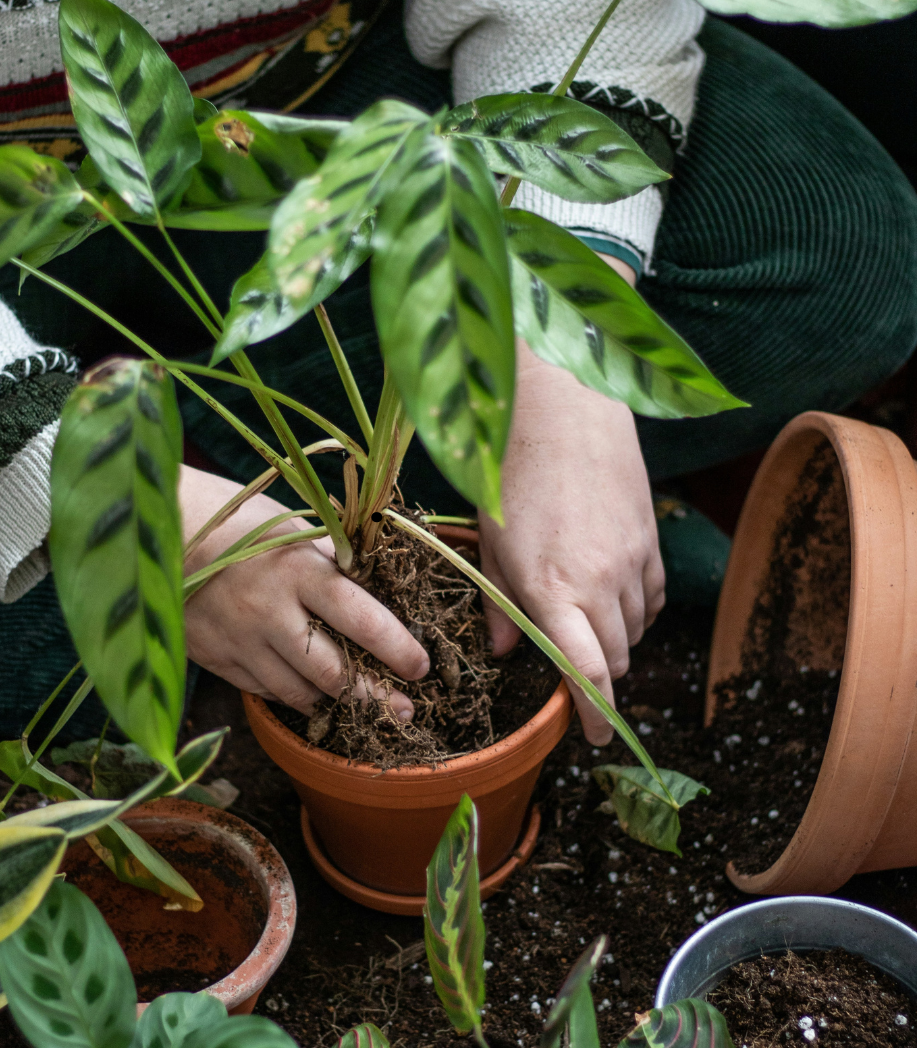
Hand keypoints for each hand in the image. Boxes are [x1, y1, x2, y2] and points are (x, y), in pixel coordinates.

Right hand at [178, 466, 429, 718]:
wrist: (159, 532)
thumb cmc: (236, 520)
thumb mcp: (291, 526)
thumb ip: (331, 560)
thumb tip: (378, 585)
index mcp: (299, 570)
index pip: (362, 619)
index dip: (398, 648)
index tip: (420, 666)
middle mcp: (271, 612)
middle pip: (335, 672)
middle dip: (376, 695)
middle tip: (404, 708)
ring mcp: (240, 641)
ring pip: (301, 693)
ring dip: (336, 701)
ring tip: (361, 703)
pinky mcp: (216, 659)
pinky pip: (266, 692)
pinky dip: (294, 695)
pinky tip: (310, 693)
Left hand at [478, 325, 664, 744]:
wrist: (563, 410)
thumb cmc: (511, 474)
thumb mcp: (491, 541)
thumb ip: (500, 601)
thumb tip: (502, 649)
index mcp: (552, 589)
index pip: (586, 671)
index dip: (592, 712)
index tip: (590, 735)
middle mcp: (600, 583)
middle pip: (616, 659)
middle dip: (596, 675)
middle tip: (569, 664)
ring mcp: (632, 562)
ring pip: (636, 630)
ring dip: (613, 640)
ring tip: (581, 618)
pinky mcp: (650, 541)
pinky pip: (653, 598)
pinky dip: (636, 612)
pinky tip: (610, 595)